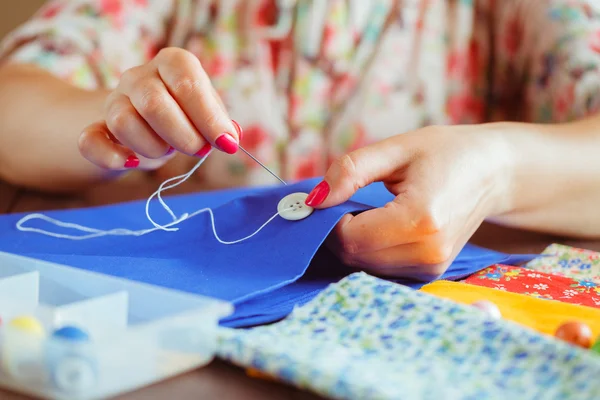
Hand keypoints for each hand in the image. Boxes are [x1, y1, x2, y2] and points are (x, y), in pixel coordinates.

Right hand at [78, 48, 240, 169]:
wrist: (145, 124)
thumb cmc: (184, 116)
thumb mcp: (206, 114)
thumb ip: (219, 123)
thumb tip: (229, 138)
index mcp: (172, 63)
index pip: (187, 82)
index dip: (209, 117)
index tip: (225, 143)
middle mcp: (138, 76)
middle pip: (153, 102)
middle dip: (183, 136)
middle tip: (198, 150)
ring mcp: (113, 101)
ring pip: (123, 121)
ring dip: (153, 147)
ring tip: (167, 151)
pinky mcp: (95, 128)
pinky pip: (90, 141)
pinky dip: (111, 156)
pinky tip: (130, 162)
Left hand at [305, 124, 513, 279]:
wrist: (494, 171)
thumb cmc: (447, 152)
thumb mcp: (396, 150)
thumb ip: (350, 171)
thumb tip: (314, 199)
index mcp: (420, 219)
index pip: (351, 238)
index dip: (330, 220)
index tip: (334, 197)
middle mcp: (428, 252)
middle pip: (355, 257)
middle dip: (338, 232)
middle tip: (345, 201)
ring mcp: (432, 266)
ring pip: (365, 267)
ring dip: (354, 242)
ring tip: (369, 210)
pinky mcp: (432, 271)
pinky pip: (382, 269)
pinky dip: (370, 250)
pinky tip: (381, 226)